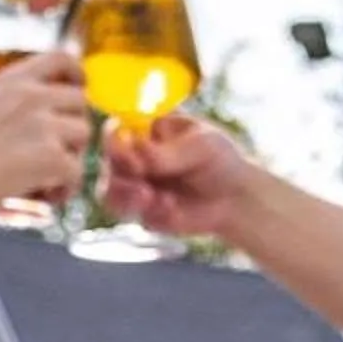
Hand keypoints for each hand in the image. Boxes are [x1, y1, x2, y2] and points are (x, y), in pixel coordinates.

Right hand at [0, 51, 90, 214]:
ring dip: (70, 155)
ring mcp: (44, 124)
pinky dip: (66, 188)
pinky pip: (77, 170)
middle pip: (80, 100)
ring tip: (48, 176)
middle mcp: (32, 96)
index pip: (61, 58)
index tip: (77, 89)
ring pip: (83, 134)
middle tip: (56, 149)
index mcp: (12, 80)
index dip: (76, 74)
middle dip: (72, 125)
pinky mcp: (51, 156)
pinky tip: (46, 196)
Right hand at [98, 113, 253, 238]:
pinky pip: (129, 214)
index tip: (133, 149)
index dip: (115, 138)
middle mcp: (133, 154)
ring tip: (151, 197)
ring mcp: (133, 184)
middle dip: (120, 171)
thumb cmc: (220, 159)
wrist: (235, 199)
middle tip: (141, 176)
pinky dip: (148, 212)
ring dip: (126, 196)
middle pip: (107, 160)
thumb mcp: (202, 145)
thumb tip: (139, 150)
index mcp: (145, 128)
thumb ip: (169, 151)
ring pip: (108, 191)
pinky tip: (171, 208)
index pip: (116, 127)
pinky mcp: (139, 211)